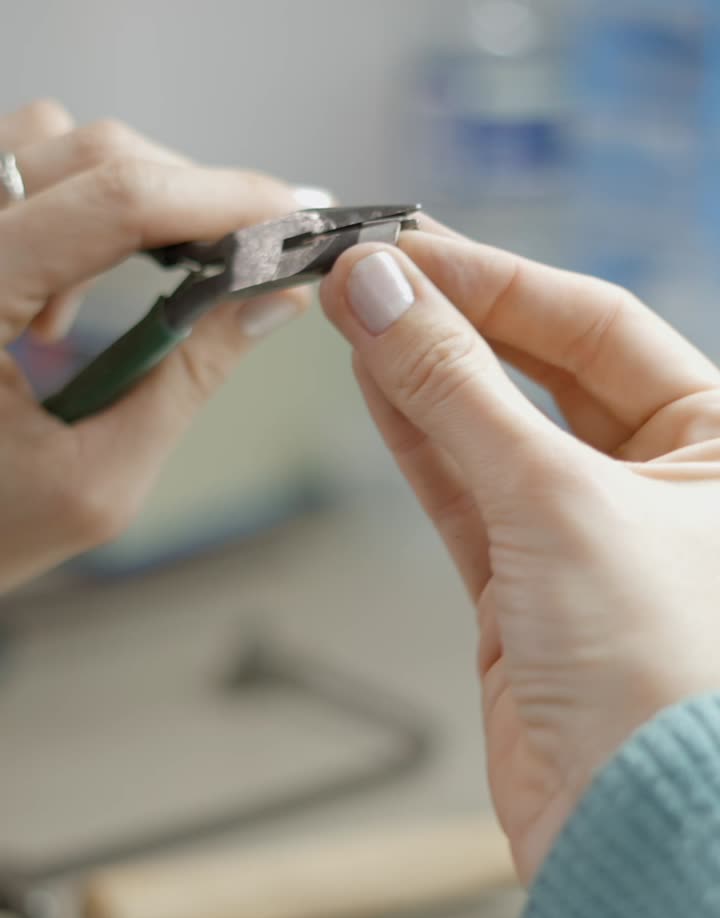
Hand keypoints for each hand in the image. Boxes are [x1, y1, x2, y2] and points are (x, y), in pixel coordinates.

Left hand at [0, 101, 317, 591]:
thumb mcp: (99, 480)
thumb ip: (188, 379)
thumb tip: (273, 298)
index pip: (111, 203)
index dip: (218, 198)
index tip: (290, 217)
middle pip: (88, 154)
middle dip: (187, 199)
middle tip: (245, 260)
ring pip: (49, 143)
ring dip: (119, 202)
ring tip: (120, 304)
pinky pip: (16, 173)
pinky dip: (70, 208)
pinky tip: (65, 302)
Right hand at [320, 220, 719, 882]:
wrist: (632, 833)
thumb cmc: (664, 680)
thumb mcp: (559, 500)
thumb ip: (462, 393)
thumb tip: (389, 295)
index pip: (599, 326)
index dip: (500, 281)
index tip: (409, 249)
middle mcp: (664, 487)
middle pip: (546, 373)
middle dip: (456, 324)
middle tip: (369, 277)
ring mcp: (589, 543)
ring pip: (494, 434)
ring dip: (426, 375)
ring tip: (358, 315)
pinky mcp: (528, 599)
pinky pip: (467, 499)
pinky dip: (420, 446)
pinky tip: (380, 388)